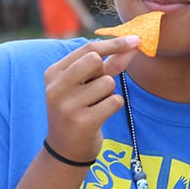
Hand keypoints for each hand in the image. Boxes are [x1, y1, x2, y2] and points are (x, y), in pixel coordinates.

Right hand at [43, 35, 139, 163]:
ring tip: (95, 105)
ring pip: (107, 82)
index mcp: (54, 73)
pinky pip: (114, 101)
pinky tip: (100, 115)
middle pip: (95, 60)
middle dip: (105, 72)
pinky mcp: (82, 122)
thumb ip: (110, 63)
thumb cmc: (80, 109)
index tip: (136, 39)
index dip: (114, 43)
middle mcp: (56, 88)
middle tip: (98, 88)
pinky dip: (114, 106)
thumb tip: (134, 44)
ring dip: (109, 93)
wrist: (66, 149)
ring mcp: (67, 106)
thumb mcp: (88, 84)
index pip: (87, 49)